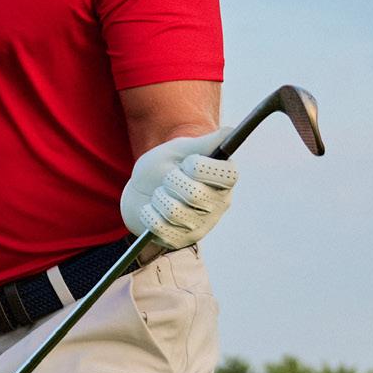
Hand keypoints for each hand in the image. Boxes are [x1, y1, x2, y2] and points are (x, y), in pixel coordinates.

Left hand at [120, 136, 236, 250]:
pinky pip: (158, 226)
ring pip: (174, 211)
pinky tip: (152, 208)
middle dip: (172, 180)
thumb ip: (205, 142)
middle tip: (168, 177)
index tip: (187, 162)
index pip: (226, 175)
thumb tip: (231, 132)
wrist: (141, 188)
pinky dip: (147, 212)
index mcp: (225, 180)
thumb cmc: (166, 166)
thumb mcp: (182, 150)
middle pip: (195, 194)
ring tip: (160, 193)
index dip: (201, 166)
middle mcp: (218, 205)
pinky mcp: (180, 240)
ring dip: (158, 196)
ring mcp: (200, 225)